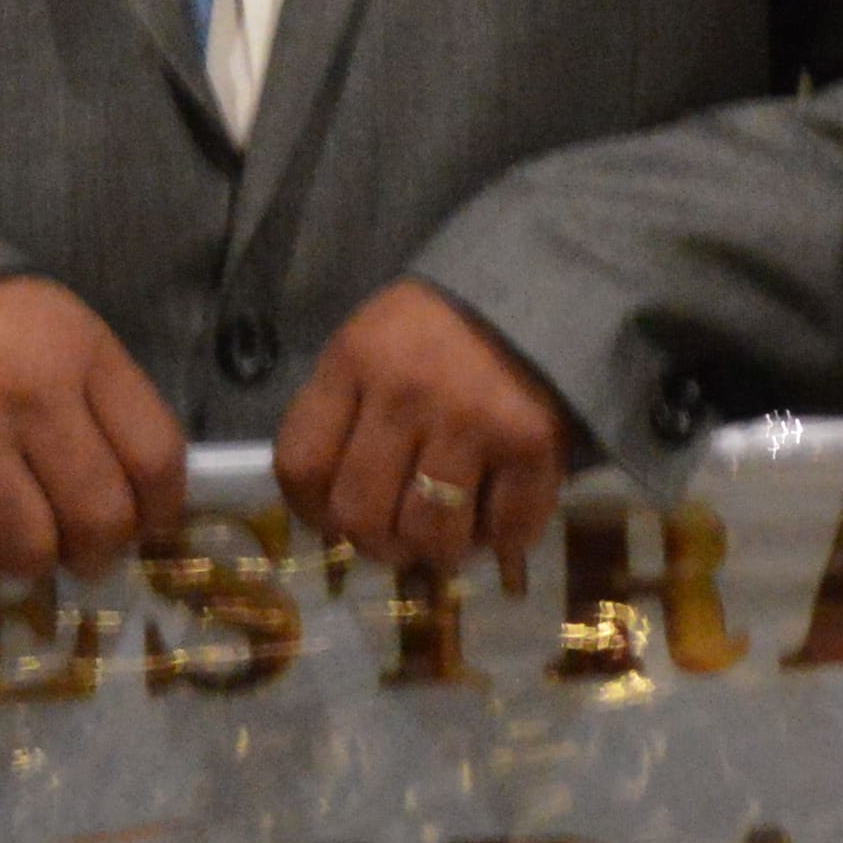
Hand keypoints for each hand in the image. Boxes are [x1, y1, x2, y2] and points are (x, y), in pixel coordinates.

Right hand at [0, 276, 185, 587]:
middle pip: (98, 517)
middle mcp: (25, 399)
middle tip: (90, 550)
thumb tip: (146, 511)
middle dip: (104, 551)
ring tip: (31, 546)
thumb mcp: (81, 341)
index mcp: (81, 357)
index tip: (152, 524)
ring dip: (39, 563)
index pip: (155, 460)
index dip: (164, 510)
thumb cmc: (10, 334)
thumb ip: (118, 413)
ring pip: (30, 552)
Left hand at [274, 283, 572, 580]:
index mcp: (354, 360)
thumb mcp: (369, 347)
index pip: (301, 466)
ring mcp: (472, 418)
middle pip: (360, 515)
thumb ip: (342, 415)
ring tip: (449, 534)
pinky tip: (498, 519)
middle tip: (398, 540)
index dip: (311, 512)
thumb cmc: (440, 331)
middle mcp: (407, 391)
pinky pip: (506, 529)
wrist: (542, 290)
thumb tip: (332, 519)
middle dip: (377, 545)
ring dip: (438, 552)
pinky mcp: (532, 441)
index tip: (334, 520)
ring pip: (430, 536)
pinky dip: (502, 540)